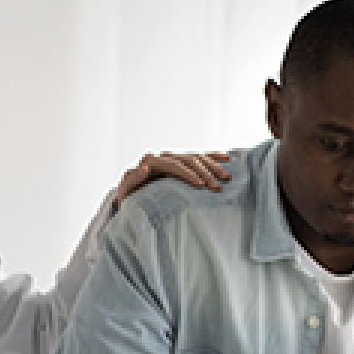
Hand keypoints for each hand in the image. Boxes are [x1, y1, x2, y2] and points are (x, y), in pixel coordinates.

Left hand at [115, 151, 230, 205]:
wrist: (131, 196)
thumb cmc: (128, 197)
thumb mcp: (126, 191)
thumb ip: (133, 179)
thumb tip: (144, 167)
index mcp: (151, 161)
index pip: (174, 164)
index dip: (188, 174)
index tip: (200, 185)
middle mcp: (163, 156)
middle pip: (188, 160)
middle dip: (205, 172)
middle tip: (217, 187)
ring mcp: (173, 158)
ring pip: (197, 157)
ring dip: (213, 166)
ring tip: (226, 177)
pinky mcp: (180, 162)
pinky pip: (200, 157)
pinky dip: (214, 157)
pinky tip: (227, 158)